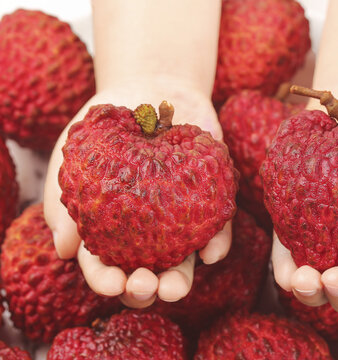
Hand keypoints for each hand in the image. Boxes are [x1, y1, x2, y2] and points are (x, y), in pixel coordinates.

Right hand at [44, 78, 231, 307]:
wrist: (150, 88)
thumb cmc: (108, 125)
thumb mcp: (78, 155)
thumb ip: (66, 201)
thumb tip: (65, 250)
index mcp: (111, 228)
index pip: (105, 265)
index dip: (106, 280)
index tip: (111, 282)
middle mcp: (146, 231)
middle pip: (145, 272)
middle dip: (144, 289)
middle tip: (146, 286)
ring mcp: (179, 218)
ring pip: (182, 261)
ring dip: (179, 280)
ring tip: (175, 287)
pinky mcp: (209, 200)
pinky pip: (215, 228)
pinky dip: (215, 244)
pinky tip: (211, 253)